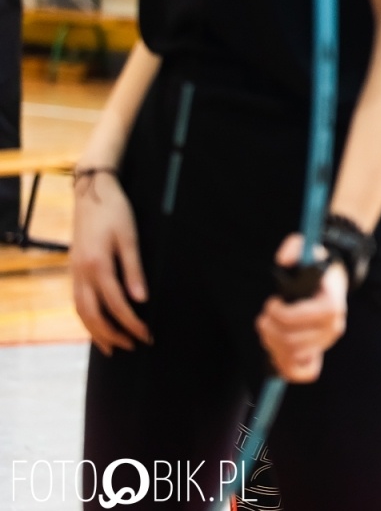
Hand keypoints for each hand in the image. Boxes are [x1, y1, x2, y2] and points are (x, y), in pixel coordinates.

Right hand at [70, 168, 150, 354]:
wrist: (91, 193)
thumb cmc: (115, 212)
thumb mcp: (130, 237)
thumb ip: (134, 270)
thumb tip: (141, 299)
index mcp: (98, 265)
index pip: (117, 304)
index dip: (132, 323)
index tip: (146, 334)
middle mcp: (82, 273)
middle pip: (94, 315)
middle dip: (113, 334)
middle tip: (132, 346)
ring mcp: (74, 272)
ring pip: (81, 311)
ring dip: (96, 331)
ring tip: (112, 347)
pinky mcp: (73, 269)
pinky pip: (77, 301)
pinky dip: (86, 317)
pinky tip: (96, 323)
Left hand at [257, 234, 348, 383]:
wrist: (333, 279)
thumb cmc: (318, 265)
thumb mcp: (307, 249)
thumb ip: (294, 248)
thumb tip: (283, 261)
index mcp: (331, 305)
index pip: (295, 320)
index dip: (277, 313)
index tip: (272, 302)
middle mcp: (333, 328)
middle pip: (290, 342)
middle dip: (269, 330)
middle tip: (264, 317)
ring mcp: (326, 342)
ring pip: (292, 357)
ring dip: (272, 344)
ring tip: (268, 329)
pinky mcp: (319, 351)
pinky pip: (304, 373)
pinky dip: (287, 368)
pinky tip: (277, 353)